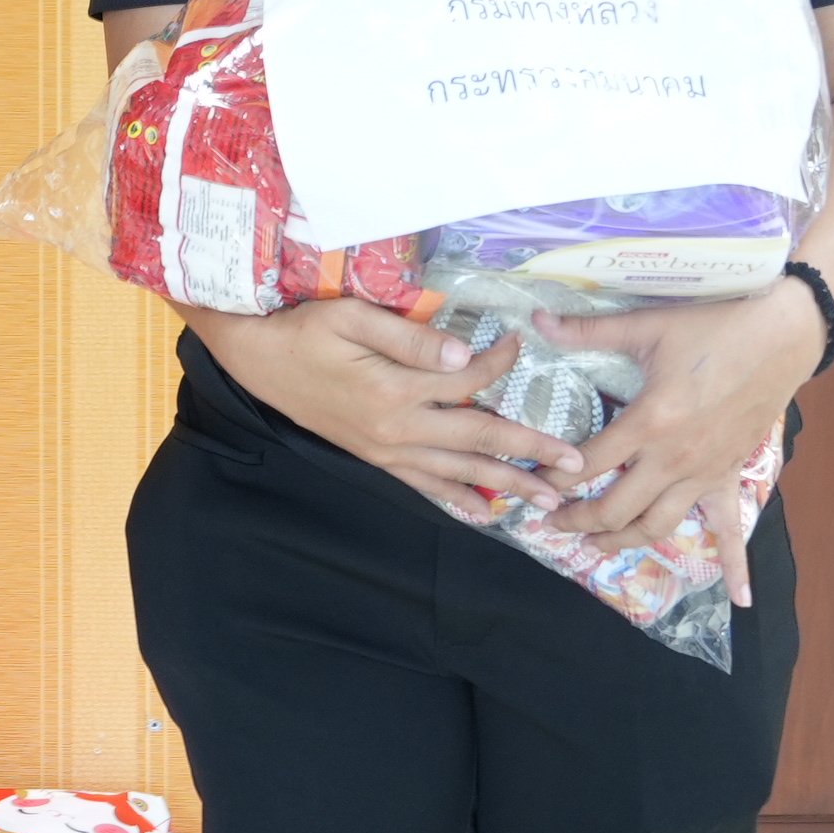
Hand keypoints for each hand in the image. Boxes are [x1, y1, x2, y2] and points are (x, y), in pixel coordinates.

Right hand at [185, 298, 565, 523]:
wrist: (257, 360)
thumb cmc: (304, 330)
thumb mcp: (352, 319)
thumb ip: (411, 339)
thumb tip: (467, 355)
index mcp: (396, 391)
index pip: (468, 381)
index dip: (501, 363)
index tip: (523, 342)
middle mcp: (398, 430)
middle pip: (478, 441)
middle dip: (531, 452)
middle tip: (576, 466)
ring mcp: (387, 450)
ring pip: (459, 472)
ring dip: (506, 486)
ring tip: (546, 501)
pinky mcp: (377, 457)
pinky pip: (425, 485)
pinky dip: (457, 500)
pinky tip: (484, 513)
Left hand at [527, 279, 824, 583]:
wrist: (783, 334)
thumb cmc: (716, 325)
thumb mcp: (648, 325)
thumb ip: (589, 330)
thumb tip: (536, 318)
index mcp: (650, 422)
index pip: (588, 463)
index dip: (554, 476)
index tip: (532, 481)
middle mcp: (674, 459)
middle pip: (615, 508)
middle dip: (576, 521)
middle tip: (550, 522)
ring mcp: (705, 474)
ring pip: (656, 526)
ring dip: (622, 543)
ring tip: (592, 547)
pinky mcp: (730, 476)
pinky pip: (732, 529)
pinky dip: (736, 567)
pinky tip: (740, 600)